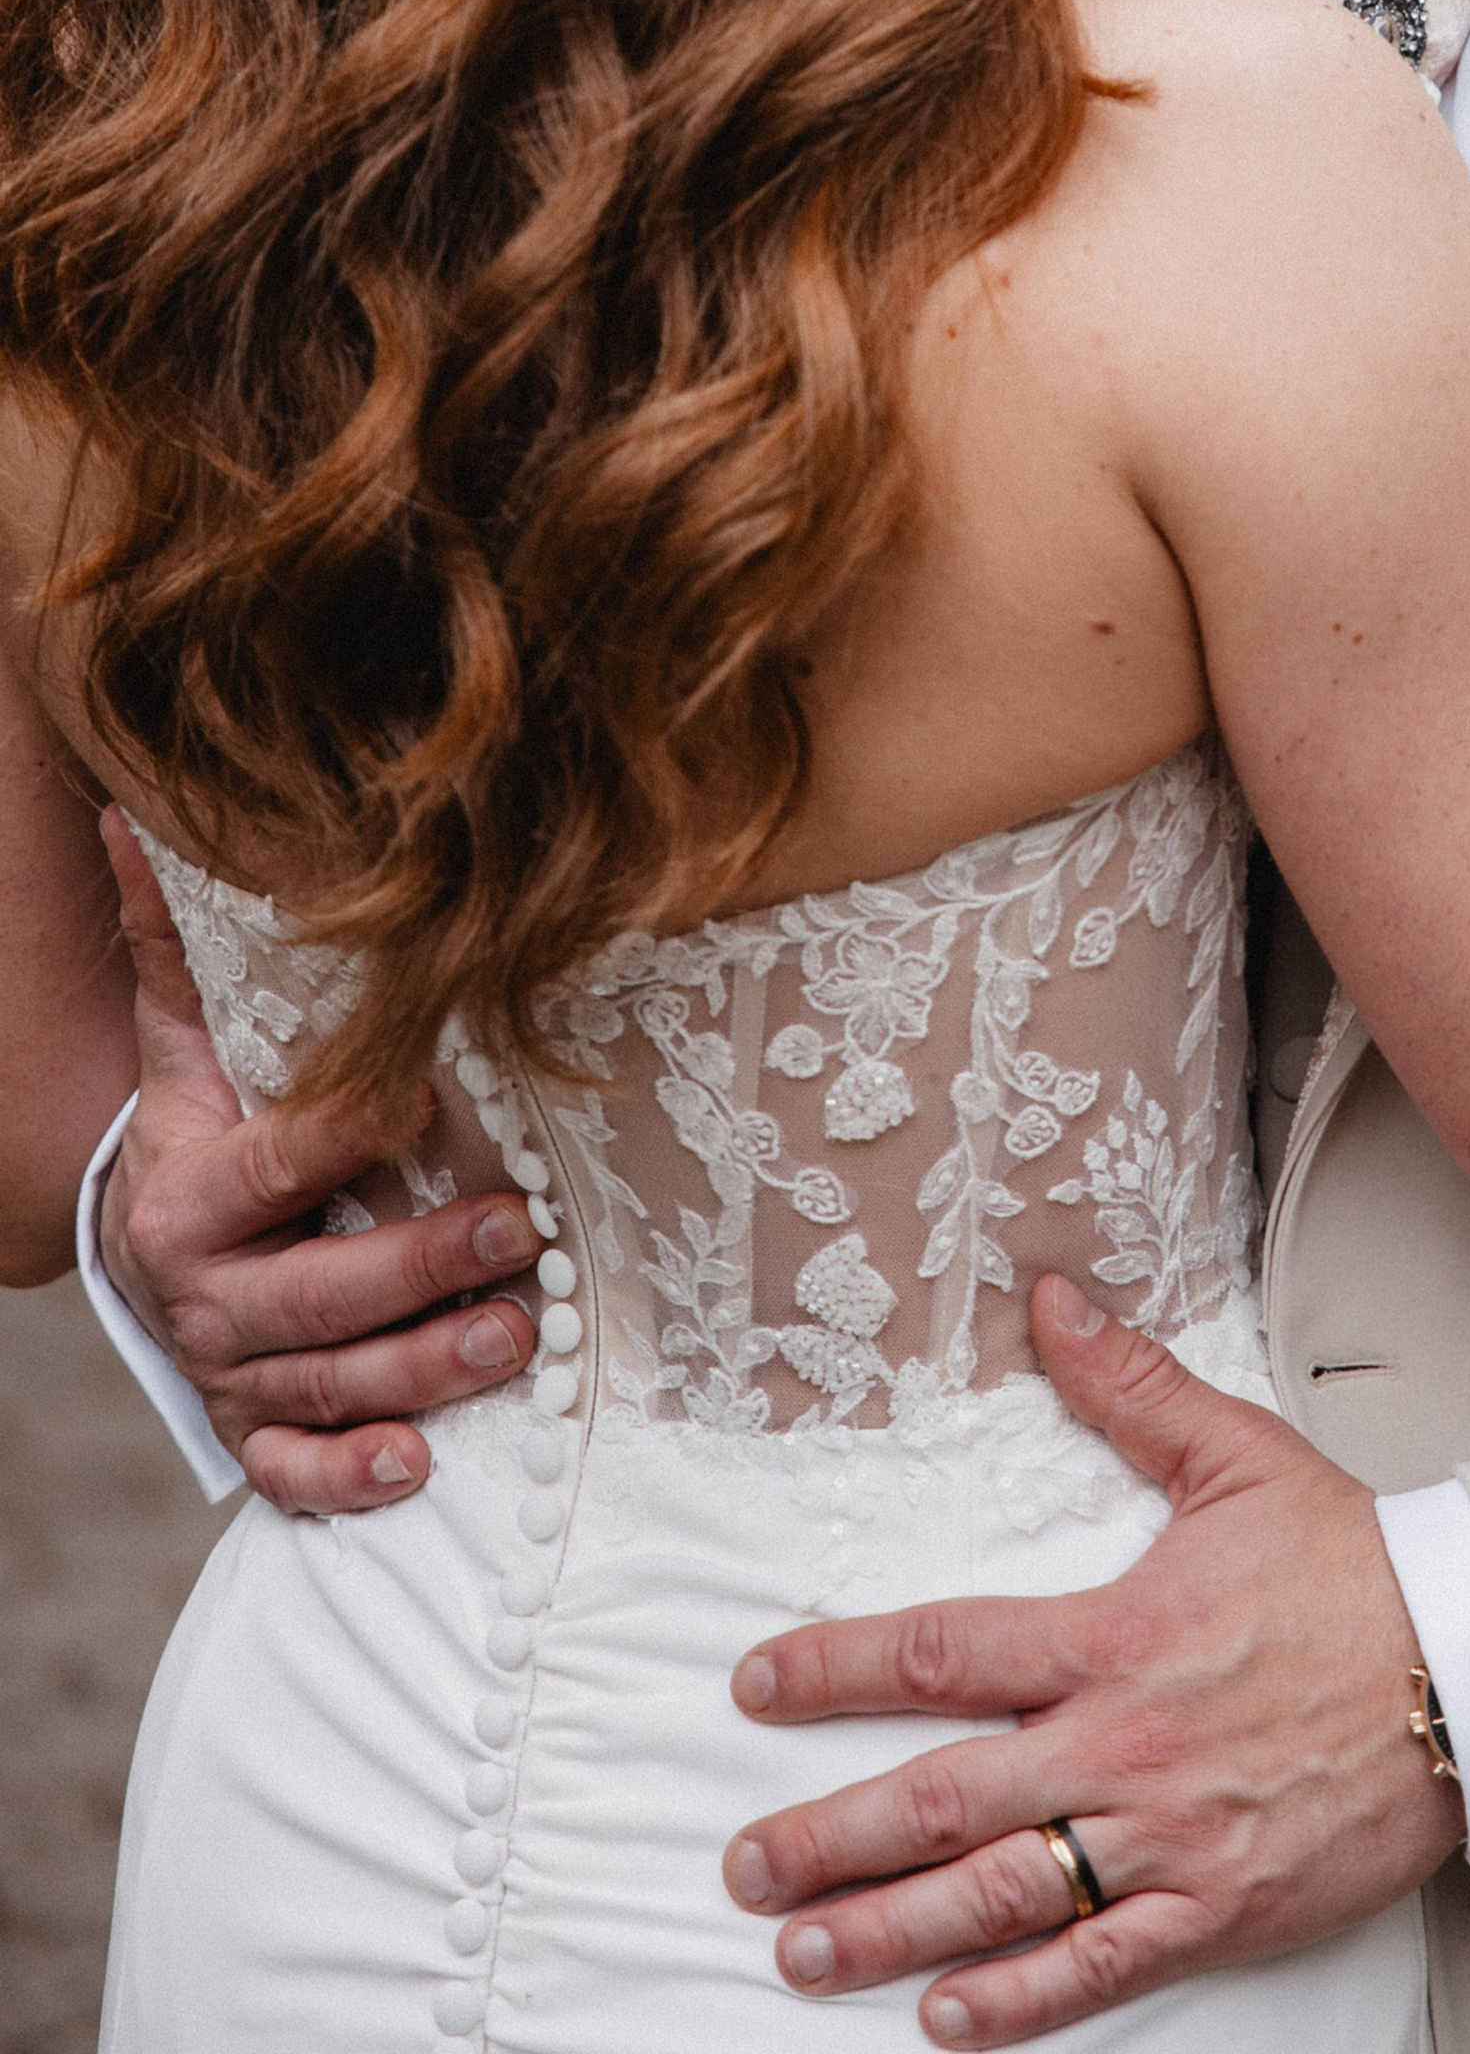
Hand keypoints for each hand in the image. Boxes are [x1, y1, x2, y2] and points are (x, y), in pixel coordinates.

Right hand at [97, 810, 537, 1512]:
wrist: (145, 1256)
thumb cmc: (200, 1135)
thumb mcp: (181, 1046)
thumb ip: (175, 947)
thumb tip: (128, 816)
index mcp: (190, 1198)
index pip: (278, 1161)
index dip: (346, 1129)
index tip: (425, 1091)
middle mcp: (206, 1299)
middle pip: (315, 1292)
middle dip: (417, 1266)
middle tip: (516, 1233)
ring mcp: (231, 1375)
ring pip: (327, 1383)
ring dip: (422, 1369)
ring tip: (514, 1337)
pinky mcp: (255, 1432)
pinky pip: (296, 1470)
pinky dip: (351, 1478)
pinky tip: (419, 1466)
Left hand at [722, 1276, 1459, 2042]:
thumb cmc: (1357, 1564)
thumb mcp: (1238, 1456)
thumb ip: (1130, 1386)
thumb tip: (1051, 1303)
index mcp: (1116, 1635)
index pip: (944, 1652)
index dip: (840, 1668)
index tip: (759, 1683)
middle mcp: (1124, 1746)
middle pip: (946, 1798)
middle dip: (832, 1834)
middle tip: (746, 1863)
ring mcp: (1169, 1839)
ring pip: (1003, 1896)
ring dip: (890, 1929)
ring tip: (803, 1950)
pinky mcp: (1220, 1908)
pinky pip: (1099, 1966)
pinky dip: (1016, 2001)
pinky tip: (943, 2017)